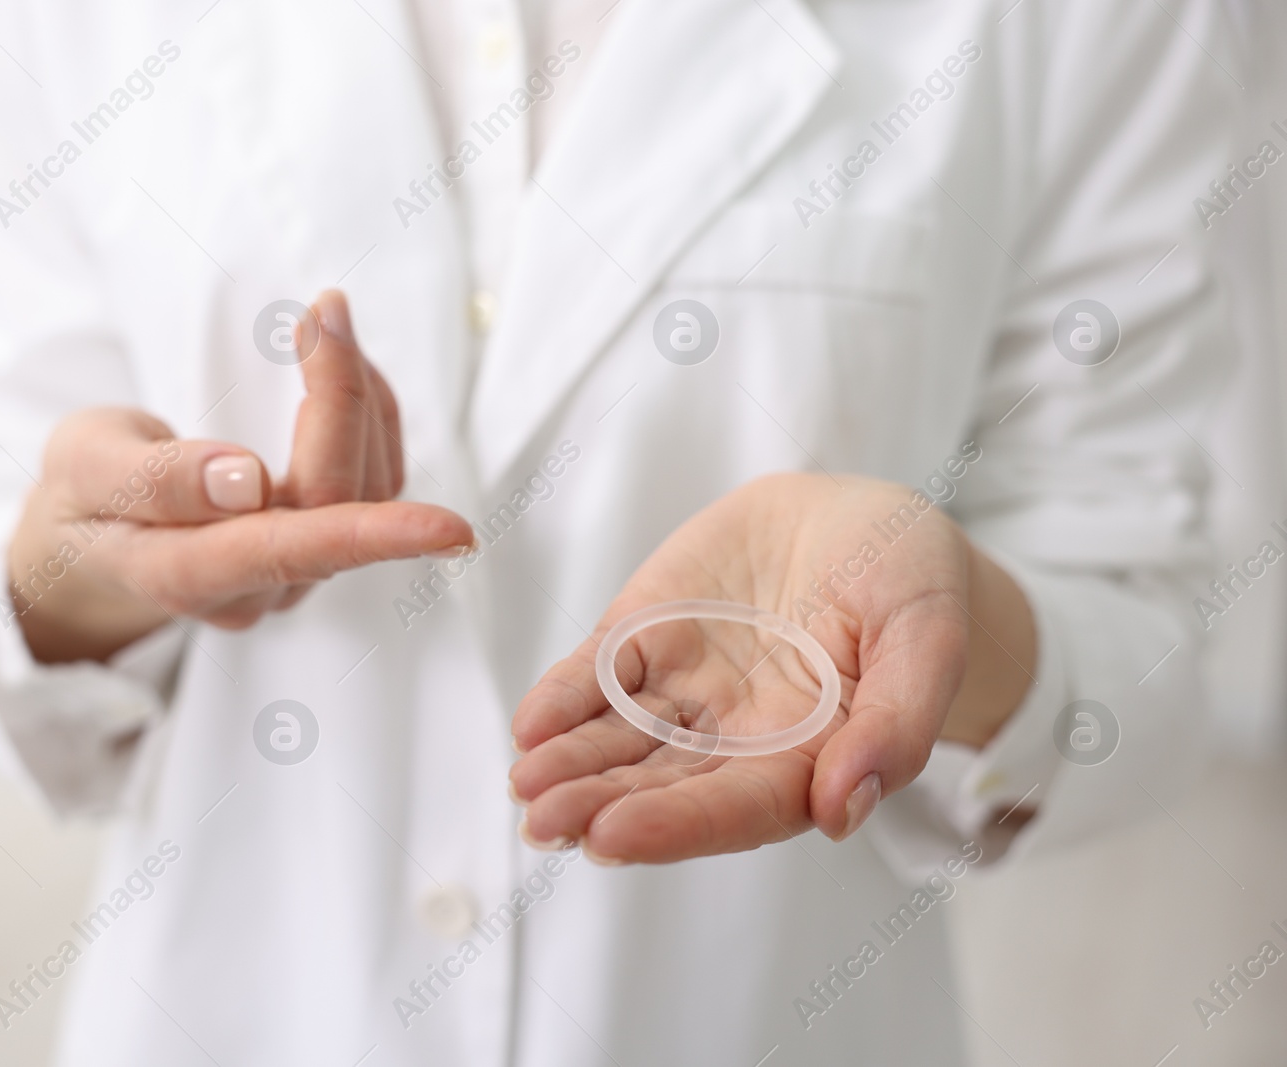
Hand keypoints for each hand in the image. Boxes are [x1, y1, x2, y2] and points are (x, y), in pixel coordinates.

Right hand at [7, 290, 472, 662]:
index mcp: (184, 575)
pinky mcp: (320, 546)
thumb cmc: (80, 499)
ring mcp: (295, 576)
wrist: (88, 542)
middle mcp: (256, 590)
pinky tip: (340, 369)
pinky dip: (366, 413)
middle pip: (336, 501)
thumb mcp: (80, 468)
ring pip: (366, 490)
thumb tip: (244, 480)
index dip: (370, 537)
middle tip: (325, 308)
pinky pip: (369, 481)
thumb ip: (153, 479)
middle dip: (342, 397)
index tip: (450, 528)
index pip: (287, 553)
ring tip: (325, 321)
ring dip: (360, 397)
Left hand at [508, 472, 1035, 863]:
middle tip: (544, 823)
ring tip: (524, 785)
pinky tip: (529, 725)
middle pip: (663, 787)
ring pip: (619, 741)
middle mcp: (736, 737)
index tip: (613, 837)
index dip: (676, 824)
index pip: (737, 807)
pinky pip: (597, 676)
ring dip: (569, 765)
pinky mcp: (646, 637)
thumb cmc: (911, 581)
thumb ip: (898, 722)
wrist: (858, 515)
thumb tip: (845, 810)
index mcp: (809, 756)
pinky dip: (561, 700)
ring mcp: (686, 689)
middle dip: (600, 806)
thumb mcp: (929, 636)